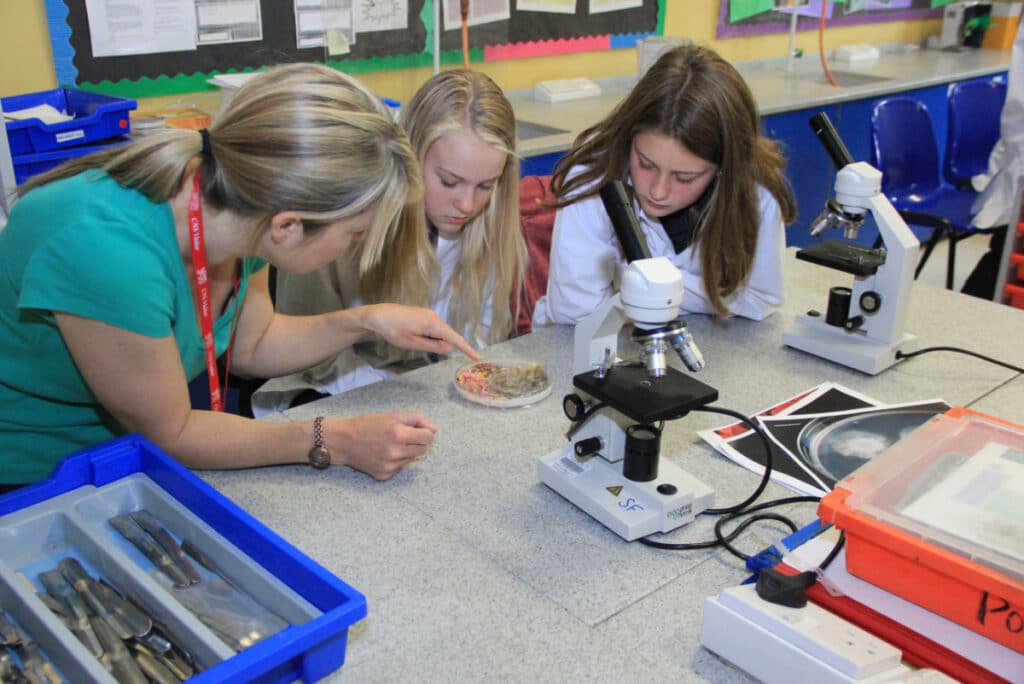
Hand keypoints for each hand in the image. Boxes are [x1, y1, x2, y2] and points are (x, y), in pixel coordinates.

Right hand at [326, 412, 437, 479]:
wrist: (343, 441)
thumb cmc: (368, 425)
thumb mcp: (392, 415)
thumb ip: (417, 419)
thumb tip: (434, 429)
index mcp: (398, 434)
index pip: (428, 437)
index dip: (425, 432)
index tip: (418, 430)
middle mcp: (395, 452)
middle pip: (423, 450)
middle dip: (417, 442)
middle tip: (403, 436)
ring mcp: (389, 466)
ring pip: (412, 459)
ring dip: (406, 451)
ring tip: (390, 444)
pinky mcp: (384, 475)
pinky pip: (400, 468)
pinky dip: (396, 461)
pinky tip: (383, 454)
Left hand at [363, 304, 481, 360]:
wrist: (378, 315)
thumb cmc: (393, 330)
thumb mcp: (412, 343)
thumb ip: (433, 347)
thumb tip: (450, 349)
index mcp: (433, 324)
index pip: (455, 339)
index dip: (467, 349)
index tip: (478, 358)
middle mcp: (435, 317)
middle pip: (447, 336)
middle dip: (439, 345)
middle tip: (415, 343)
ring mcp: (430, 315)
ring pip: (439, 333)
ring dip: (431, 340)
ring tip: (410, 337)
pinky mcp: (425, 315)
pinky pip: (433, 329)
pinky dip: (428, 336)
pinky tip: (412, 334)